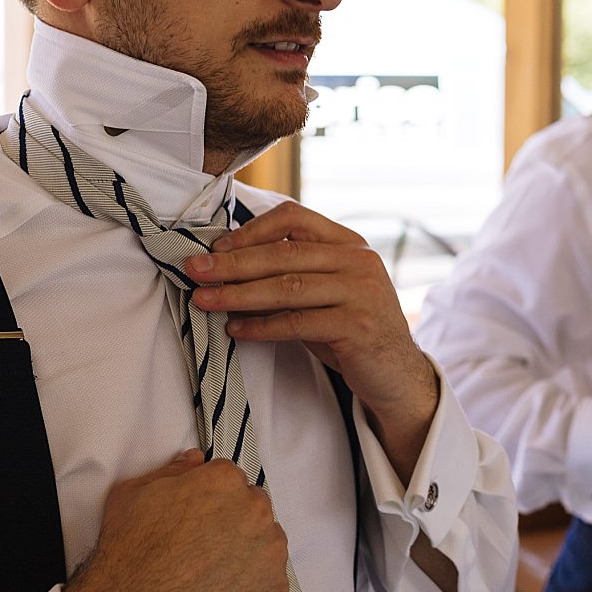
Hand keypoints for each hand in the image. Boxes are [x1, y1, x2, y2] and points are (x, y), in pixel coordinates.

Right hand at [64, 450, 290, 591]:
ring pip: (265, 543)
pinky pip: (269, 581)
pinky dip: (251, 587)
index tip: (194, 519)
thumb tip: (195, 459)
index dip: (209, 499)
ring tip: (210, 575)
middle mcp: (256, 510)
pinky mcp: (275, 590)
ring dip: (246, 552)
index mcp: (225, 481)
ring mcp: (270, 551)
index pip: (229, 480)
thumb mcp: (131, 495)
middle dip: (233, 521)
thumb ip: (171, 471)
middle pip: (252, 508)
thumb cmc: (127, 554)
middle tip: (202, 548)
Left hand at [184, 201, 438, 475]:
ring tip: (204, 300)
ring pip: (287, 286)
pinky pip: (297, 321)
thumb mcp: (326, 293)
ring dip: (238, 293)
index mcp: (349, 243)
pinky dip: (261, 325)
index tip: (216, 248)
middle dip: (233, 262)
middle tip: (194, 271)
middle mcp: (358, 261)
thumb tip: (225, 268)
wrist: (398, 375)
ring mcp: (361, 292)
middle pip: (284, 252)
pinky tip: (236, 329)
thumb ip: (291, 274)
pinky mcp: (356, 326)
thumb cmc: (352, 331)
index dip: (251, 230)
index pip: (294, 217)